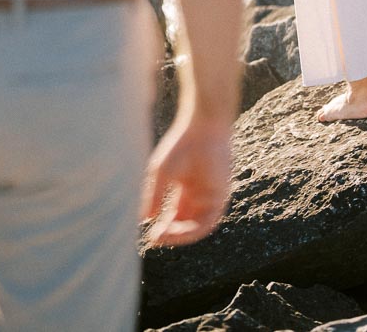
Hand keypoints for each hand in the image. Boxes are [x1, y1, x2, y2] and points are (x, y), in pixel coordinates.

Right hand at [141, 111, 232, 246]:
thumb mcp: (162, 173)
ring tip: (165, 235)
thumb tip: (145, 219)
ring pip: (197, 226)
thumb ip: (155, 196)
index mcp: (185, 188)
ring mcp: (210, 197)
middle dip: (171, 234)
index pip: (174, 216)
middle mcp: (199, 195)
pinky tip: (178, 230)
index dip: (163, 227)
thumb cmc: (181, 145)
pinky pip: (208, 222)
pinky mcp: (221, 197)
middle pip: (185, 224)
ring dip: (181, 235)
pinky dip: (193, 229)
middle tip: (156, 238)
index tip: (150, 236)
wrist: (203, 128)